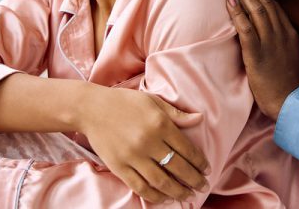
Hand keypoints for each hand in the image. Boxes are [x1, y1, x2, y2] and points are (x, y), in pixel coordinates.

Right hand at [82, 88, 210, 203]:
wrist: (91, 109)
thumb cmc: (125, 102)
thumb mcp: (153, 101)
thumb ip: (177, 114)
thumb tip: (200, 118)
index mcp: (160, 124)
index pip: (187, 149)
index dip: (200, 162)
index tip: (207, 170)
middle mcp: (148, 142)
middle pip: (177, 167)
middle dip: (194, 180)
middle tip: (203, 187)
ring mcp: (133, 156)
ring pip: (161, 181)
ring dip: (178, 191)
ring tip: (188, 195)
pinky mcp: (119, 167)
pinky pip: (140, 186)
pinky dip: (154, 195)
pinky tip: (165, 197)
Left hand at [225, 0, 298, 119]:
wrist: (290, 102)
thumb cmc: (287, 85)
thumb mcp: (289, 58)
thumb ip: (281, 43)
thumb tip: (267, 34)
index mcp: (290, 34)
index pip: (274, 5)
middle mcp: (282, 33)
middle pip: (264, 2)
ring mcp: (271, 42)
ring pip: (256, 9)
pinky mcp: (258, 53)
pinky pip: (246, 27)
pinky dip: (237, 11)